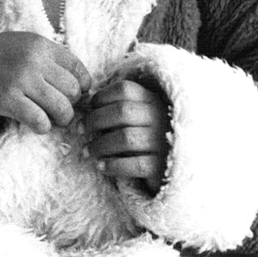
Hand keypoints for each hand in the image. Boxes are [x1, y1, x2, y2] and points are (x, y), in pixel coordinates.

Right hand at [0, 31, 92, 133]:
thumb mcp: (21, 44)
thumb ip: (46, 59)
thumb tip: (76, 85)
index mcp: (40, 45)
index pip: (78, 68)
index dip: (81, 86)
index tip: (72, 94)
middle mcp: (34, 60)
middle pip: (73, 91)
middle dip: (70, 104)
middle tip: (58, 109)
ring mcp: (21, 80)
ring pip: (62, 108)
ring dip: (59, 119)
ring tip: (49, 119)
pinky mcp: (8, 100)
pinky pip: (40, 121)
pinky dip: (42, 127)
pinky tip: (34, 124)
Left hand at [84, 78, 169, 194]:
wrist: (175, 167)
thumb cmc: (148, 137)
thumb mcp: (139, 116)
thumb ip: (118, 109)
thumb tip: (86, 107)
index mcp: (153, 101)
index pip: (124, 89)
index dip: (101, 97)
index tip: (88, 108)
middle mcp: (160, 118)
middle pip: (122, 111)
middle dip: (95, 120)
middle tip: (81, 130)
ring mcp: (163, 142)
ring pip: (126, 138)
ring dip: (100, 145)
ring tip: (87, 151)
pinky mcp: (162, 166)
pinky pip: (135, 165)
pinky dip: (113, 165)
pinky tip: (101, 166)